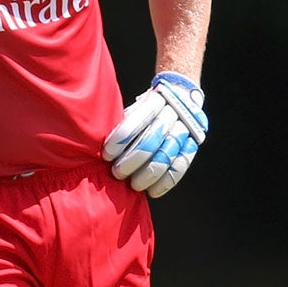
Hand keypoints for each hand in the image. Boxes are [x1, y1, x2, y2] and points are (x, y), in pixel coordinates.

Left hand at [104, 72, 206, 196]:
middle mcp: (174, 113)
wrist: (181, 95)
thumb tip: (93, 144)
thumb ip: (120, 121)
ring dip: (149, 174)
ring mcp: (186, 129)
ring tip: (133, 186)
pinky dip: (167, 181)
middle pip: (153, 140)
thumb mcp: (133, 106)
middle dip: (132, 160)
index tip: (106, 156)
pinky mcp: (194, 143)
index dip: (121, 140)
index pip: (138, 119)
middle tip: (117, 174)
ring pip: (168, 154)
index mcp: (156, 100)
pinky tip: (153, 191)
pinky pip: (182, 165)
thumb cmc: (145, 107)